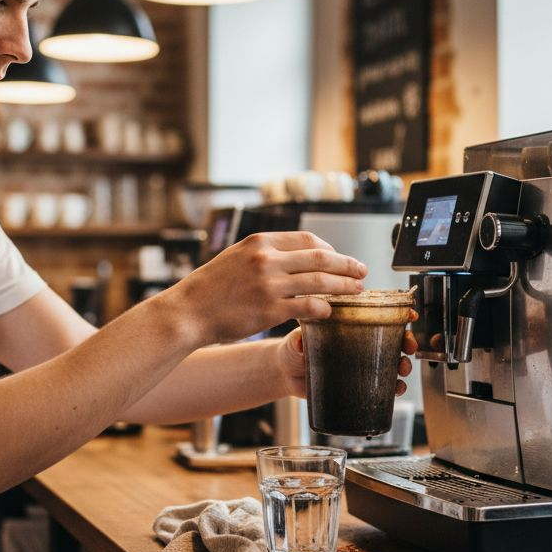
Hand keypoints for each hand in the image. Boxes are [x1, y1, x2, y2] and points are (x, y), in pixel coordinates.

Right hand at [164, 232, 367, 345]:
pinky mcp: (270, 310)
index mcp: (260, 241)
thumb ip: (265, 254)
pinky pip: (308, 306)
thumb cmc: (210, 288)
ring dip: (343, 286)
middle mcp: (267, 259)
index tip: (339, 258)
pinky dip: (324, 308)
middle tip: (362, 271)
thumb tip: (295, 259)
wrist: (189, 312)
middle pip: (321, 258)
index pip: (307, 239)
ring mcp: (270, 284)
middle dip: (346, 265)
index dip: (330, 249)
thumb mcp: (236, 257)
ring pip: (320, 282)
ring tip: (357, 291)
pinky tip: (330, 311)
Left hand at [273, 311, 419, 398]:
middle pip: (393, 337)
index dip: (397, 314)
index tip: (408, 315)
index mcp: (349, 324)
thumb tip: (300, 341)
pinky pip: (383, 385)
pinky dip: (394, 387)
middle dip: (407, 341)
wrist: (287, 374)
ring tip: (402, 370)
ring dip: (403, 365)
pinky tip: (396, 389)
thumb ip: (297, 341)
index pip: (378, 315)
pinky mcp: (360, 383)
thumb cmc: (293, 350)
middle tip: (408, 348)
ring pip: (392, 361)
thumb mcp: (295, 341)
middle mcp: (359, 342)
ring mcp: (362, 363)